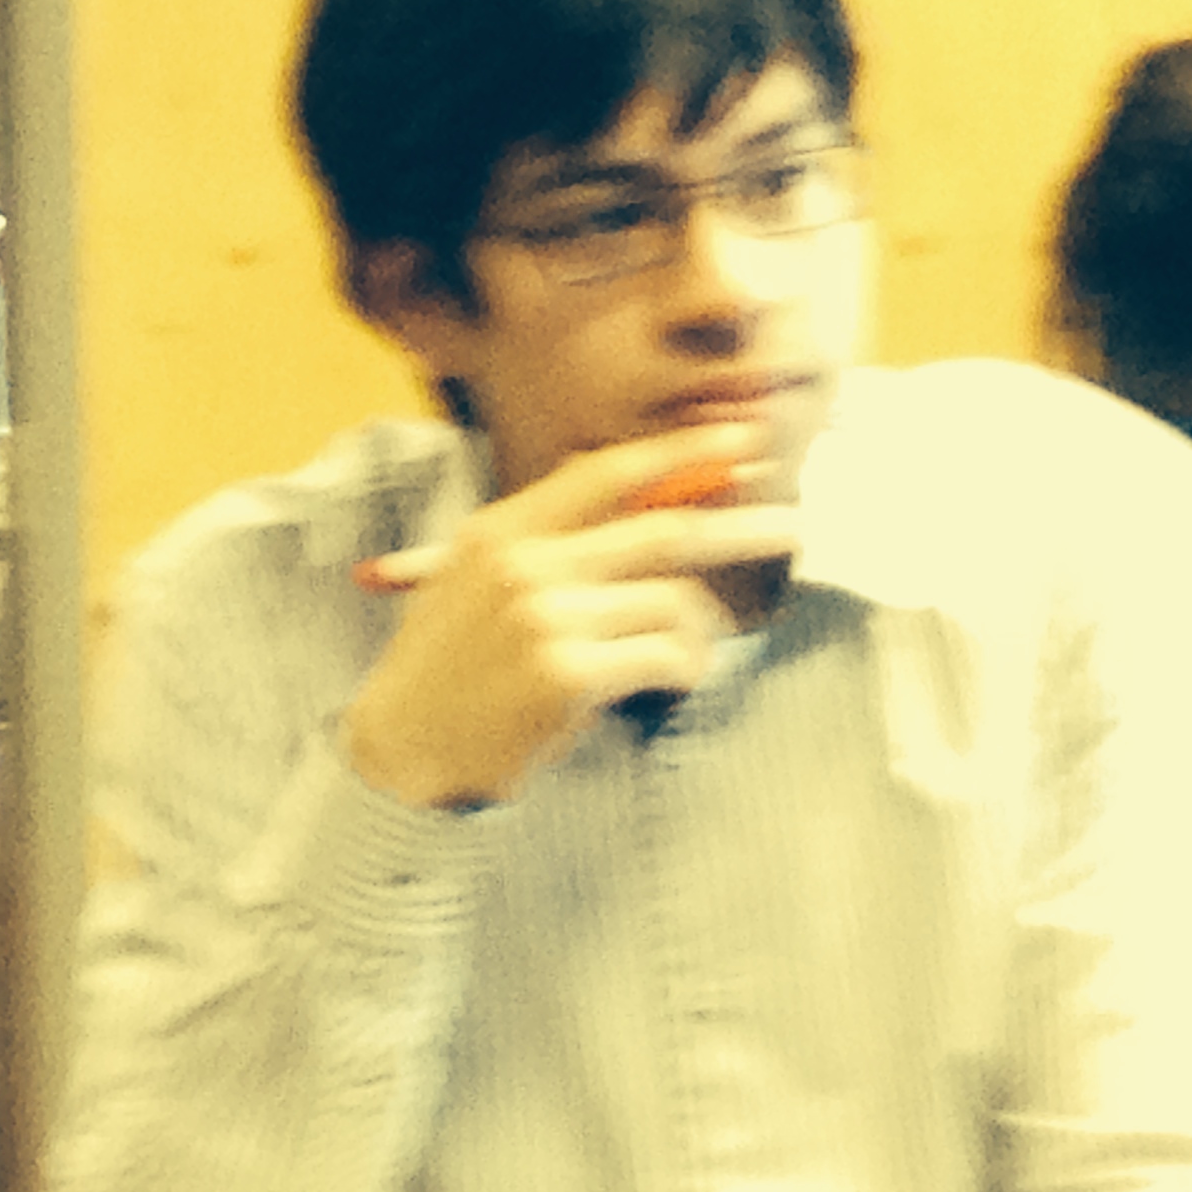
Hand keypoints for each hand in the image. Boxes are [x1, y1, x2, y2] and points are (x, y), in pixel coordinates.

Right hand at [340, 422, 800, 807]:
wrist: (401, 751)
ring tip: (683, 655)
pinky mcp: (566, 674)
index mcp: (499, 532)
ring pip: (673, 603)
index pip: (607, 474)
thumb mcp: (471, 583)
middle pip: (663, 531)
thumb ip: (540, 540)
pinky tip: (665, 682)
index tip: (744, 440)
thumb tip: (636, 500)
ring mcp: (544, 618)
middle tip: (790, 527)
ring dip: (696, 632)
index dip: (683, 452)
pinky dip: (681, 670)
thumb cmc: (446, 671)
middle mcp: (523, 565)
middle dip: (739, 527)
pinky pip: (665, 658)